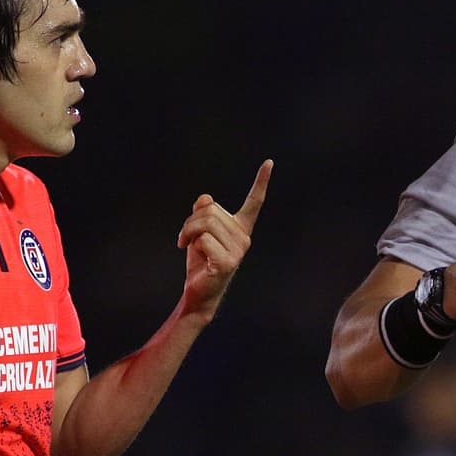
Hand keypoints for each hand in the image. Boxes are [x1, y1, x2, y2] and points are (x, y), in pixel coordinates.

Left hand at [176, 159, 271, 321]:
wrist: (198, 293)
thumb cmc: (200, 262)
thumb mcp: (198, 232)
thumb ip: (202, 212)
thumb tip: (206, 198)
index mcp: (241, 228)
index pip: (254, 202)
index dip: (261, 182)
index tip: (269, 163)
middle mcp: (244, 237)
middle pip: (211, 210)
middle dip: (191, 221)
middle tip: (186, 238)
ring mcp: (238, 250)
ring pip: (205, 223)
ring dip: (188, 232)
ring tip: (186, 245)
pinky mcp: (228, 262)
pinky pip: (204, 240)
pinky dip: (192, 245)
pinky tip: (196, 258)